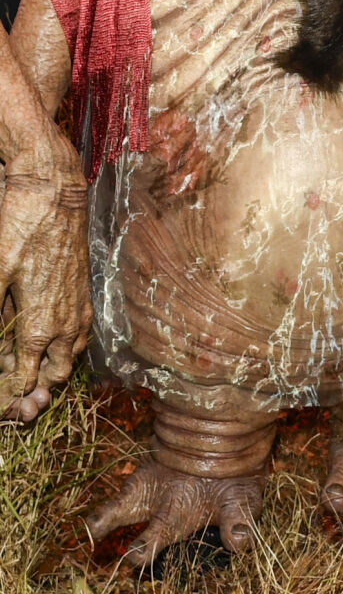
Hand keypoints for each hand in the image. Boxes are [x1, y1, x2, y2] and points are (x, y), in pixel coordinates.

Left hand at [0, 135, 90, 421]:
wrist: (55, 190)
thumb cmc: (21, 227)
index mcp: (41, 326)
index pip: (26, 380)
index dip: (12, 397)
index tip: (3, 403)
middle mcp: (67, 324)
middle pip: (56, 377)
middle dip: (37, 390)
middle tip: (15, 392)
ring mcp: (79, 308)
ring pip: (71, 357)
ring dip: (51, 368)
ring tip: (26, 369)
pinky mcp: (83, 292)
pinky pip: (78, 334)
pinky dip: (62, 346)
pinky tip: (42, 338)